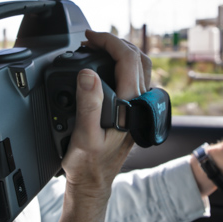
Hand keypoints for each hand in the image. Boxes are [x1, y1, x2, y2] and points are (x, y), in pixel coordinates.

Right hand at [55, 31, 148, 221]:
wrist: (93, 184)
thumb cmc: (88, 165)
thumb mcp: (83, 136)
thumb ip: (87, 105)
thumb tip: (88, 74)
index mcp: (129, 107)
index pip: (128, 60)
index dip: (109, 42)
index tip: (89, 37)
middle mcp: (138, 104)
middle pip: (138, 59)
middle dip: (115, 42)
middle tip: (90, 40)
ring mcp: (137, 107)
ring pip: (138, 68)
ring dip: (119, 52)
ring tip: (95, 48)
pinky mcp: (132, 110)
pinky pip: (132, 78)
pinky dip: (119, 64)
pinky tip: (103, 67)